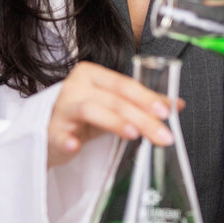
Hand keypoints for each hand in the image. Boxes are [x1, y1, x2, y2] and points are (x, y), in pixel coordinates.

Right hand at [48, 61, 176, 167]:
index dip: (146, 97)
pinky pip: (58, 135)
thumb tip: (176, 104)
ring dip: (114, 121)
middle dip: (141, 117)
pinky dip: (66, 140)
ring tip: (133, 135)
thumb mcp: (113, 107)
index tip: (166, 112)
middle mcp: (75, 87)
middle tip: (161, 134)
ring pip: (90, 110)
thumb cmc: (81, 118)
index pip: (124, 84)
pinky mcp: (49, 132)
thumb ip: (142, 103)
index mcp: (92, 76)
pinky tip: (75, 146)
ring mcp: (60, 109)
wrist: (47, 134)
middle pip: (113, 99)